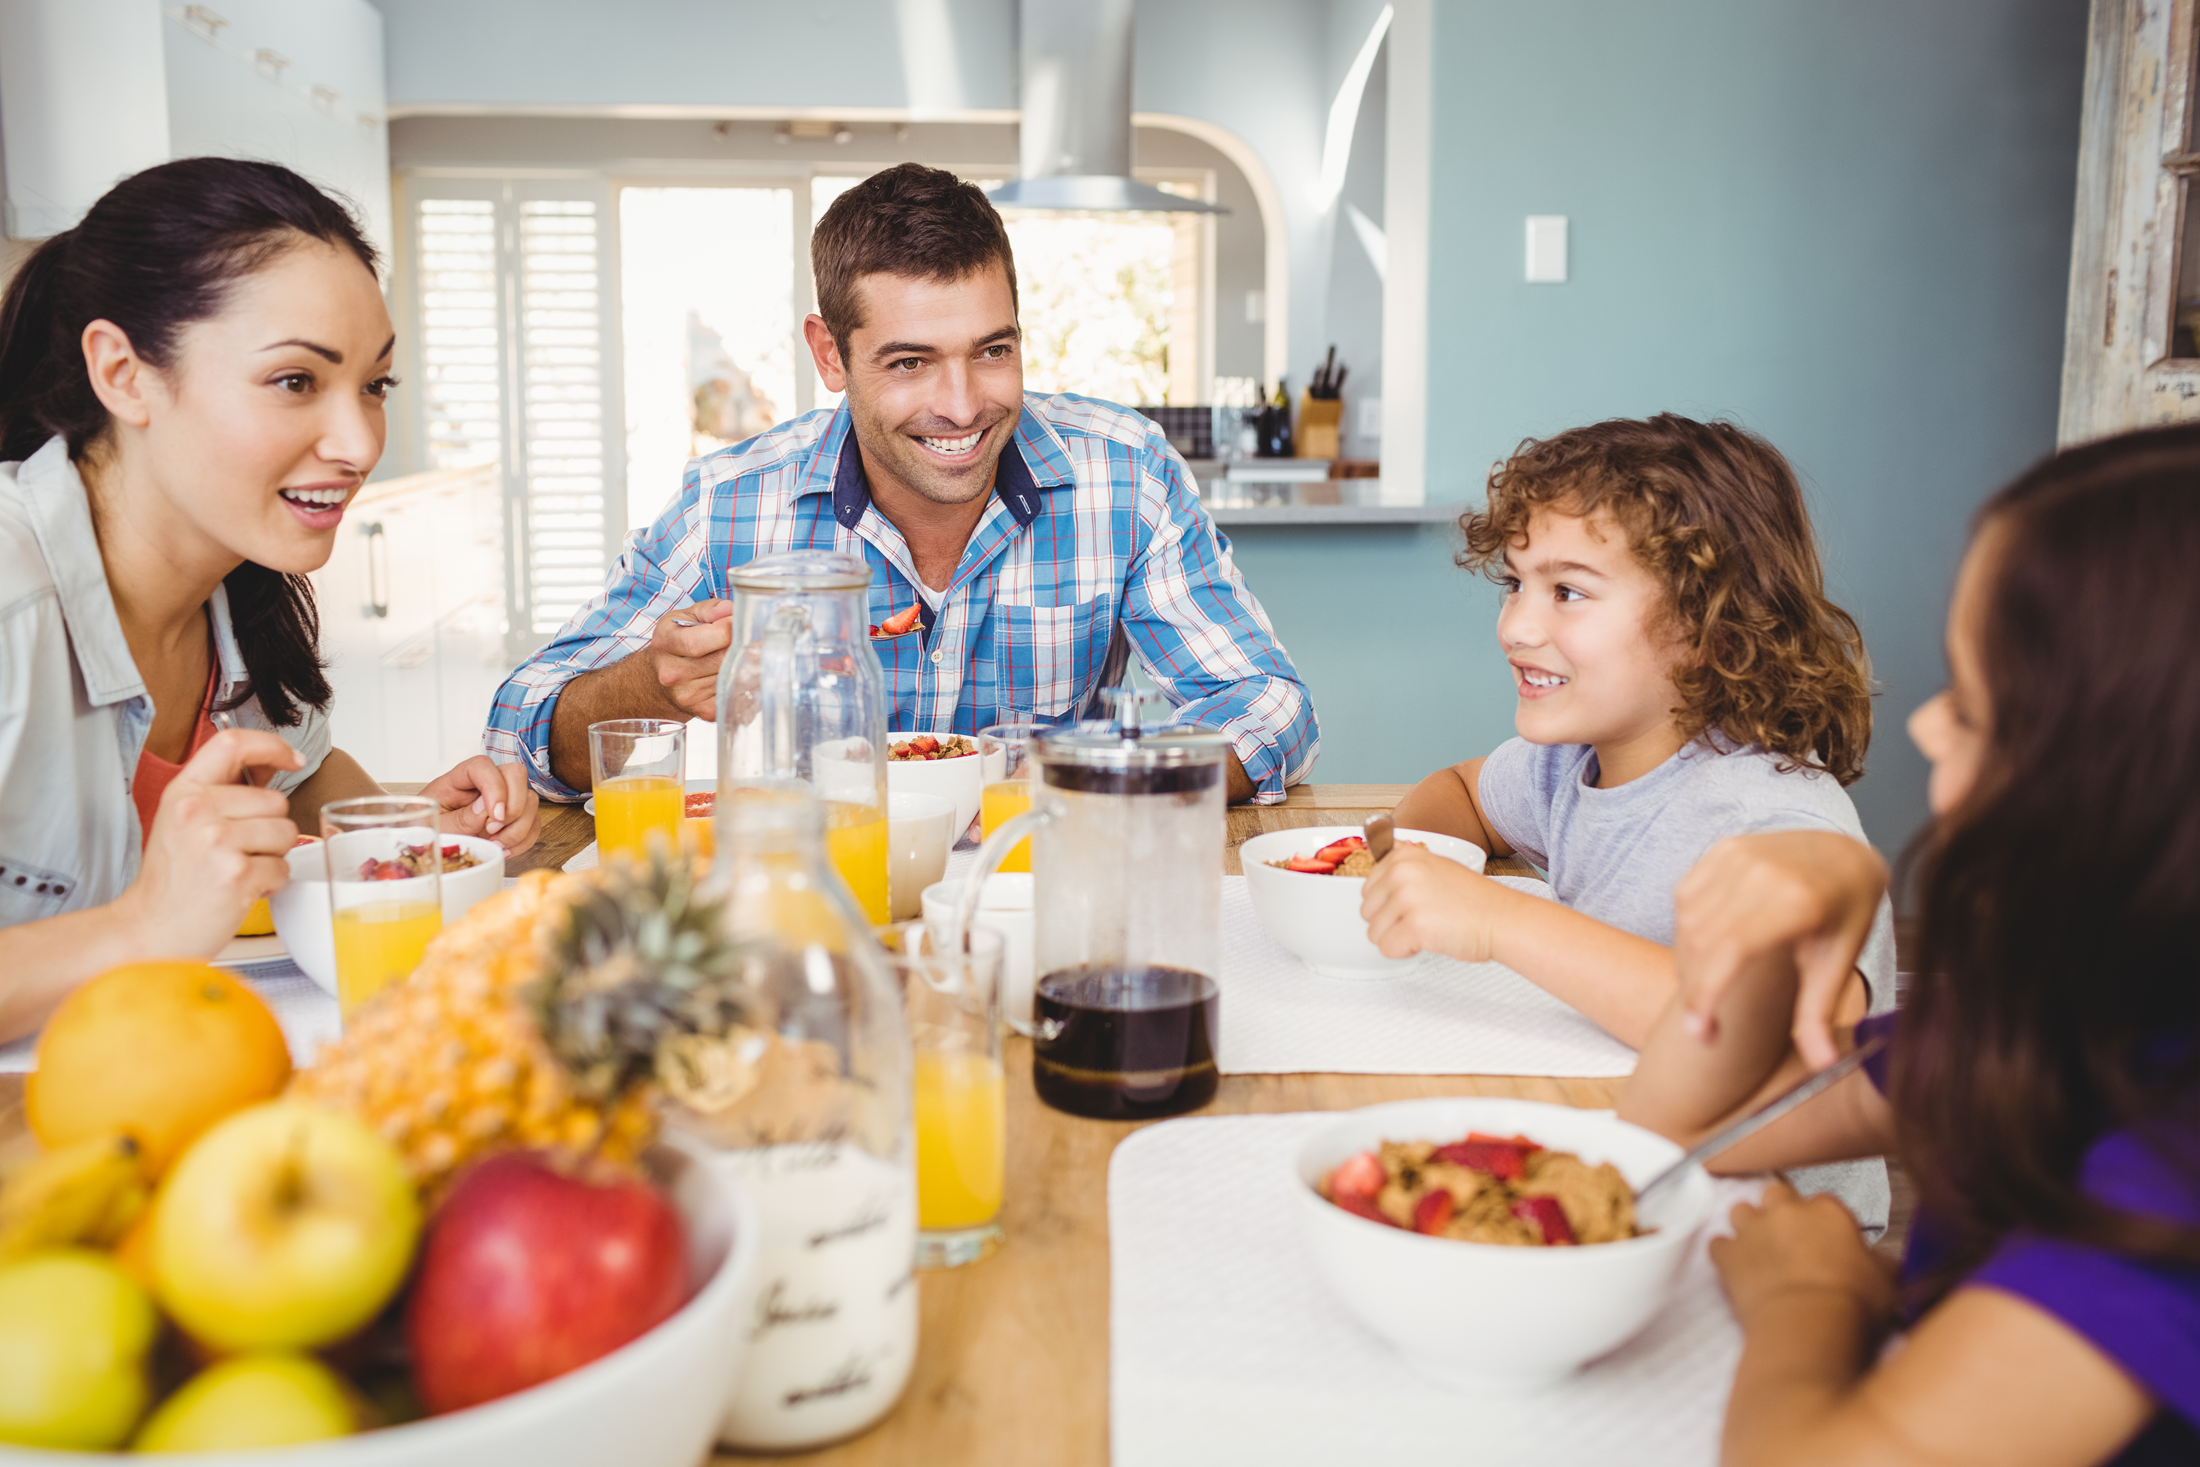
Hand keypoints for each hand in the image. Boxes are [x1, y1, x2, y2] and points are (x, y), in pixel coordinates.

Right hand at [119, 730, 300, 954]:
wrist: (149, 929)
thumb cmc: (172, 879)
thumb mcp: (184, 821)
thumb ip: (223, 792)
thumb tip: (270, 765)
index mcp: (183, 792)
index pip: (233, 744)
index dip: (271, 746)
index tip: (292, 758)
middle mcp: (197, 810)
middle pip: (276, 801)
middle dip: (269, 829)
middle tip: (235, 853)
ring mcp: (216, 842)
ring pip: (286, 834)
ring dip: (272, 857)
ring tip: (236, 870)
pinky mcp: (236, 874)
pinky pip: (283, 869)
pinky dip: (270, 883)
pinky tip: (240, 890)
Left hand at [422, 755, 540, 853]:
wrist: (433, 846)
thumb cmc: (430, 832)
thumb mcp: (438, 828)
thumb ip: (460, 819)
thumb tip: (486, 810)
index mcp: (458, 779)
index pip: (482, 766)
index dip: (494, 787)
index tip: (493, 815)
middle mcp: (485, 784)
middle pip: (516, 774)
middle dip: (513, 807)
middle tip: (493, 830)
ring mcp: (504, 799)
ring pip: (531, 799)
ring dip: (518, 828)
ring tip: (495, 844)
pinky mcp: (515, 817)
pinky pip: (534, 823)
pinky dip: (523, 840)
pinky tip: (504, 848)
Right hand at [647, 599, 732, 719]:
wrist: (659, 681)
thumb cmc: (677, 644)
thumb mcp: (684, 618)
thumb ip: (710, 610)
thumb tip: (730, 610)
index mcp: (666, 644)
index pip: (699, 642)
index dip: (726, 630)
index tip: (737, 623)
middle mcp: (673, 673)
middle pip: (721, 660)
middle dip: (739, 647)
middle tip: (748, 638)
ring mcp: (689, 695)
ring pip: (731, 676)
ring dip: (743, 665)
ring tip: (741, 655)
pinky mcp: (706, 711)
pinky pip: (735, 695)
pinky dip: (742, 684)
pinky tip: (737, 674)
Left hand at [1359, 844, 1515, 963]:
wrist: (1502, 919)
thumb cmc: (1473, 900)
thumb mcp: (1435, 866)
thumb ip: (1404, 866)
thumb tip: (1375, 850)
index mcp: (1403, 856)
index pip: (1367, 887)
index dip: (1389, 903)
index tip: (1414, 903)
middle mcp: (1401, 872)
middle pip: (1367, 910)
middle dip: (1391, 922)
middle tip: (1424, 918)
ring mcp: (1406, 898)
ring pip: (1374, 932)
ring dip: (1398, 937)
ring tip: (1430, 927)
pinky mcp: (1414, 926)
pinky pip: (1387, 948)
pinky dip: (1405, 952)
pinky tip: (1430, 940)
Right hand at [1673, 832, 1885, 1067]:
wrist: (1846, 853)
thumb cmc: (1845, 914)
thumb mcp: (1839, 963)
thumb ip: (1820, 1014)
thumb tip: (1822, 1065)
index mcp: (1797, 902)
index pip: (1730, 952)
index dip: (1706, 997)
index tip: (1700, 1035)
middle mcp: (1763, 872)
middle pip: (1702, 942)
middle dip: (1697, 989)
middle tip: (1708, 1023)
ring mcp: (1740, 855)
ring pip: (1688, 921)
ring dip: (1690, 960)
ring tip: (1714, 982)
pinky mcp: (1724, 848)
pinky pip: (1686, 897)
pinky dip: (1688, 928)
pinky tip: (1711, 944)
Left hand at [1711, 1179, 1893, 1333]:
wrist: (1808, 1327)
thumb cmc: (1849, 1305)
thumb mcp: (1885, 1282)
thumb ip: (1880, 1263)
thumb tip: (1884, 1264)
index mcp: (1828, 1212)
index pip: (1823, 1202)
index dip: (1822, 1221)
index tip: (1825, 1237)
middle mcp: (1786, 1212)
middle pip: (1776, 1194)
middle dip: (1780, 1211)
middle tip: (1788, 1237)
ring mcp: (1753, 1230)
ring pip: (1741, 1210)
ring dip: (1748, 1226)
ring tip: (1758, 1249)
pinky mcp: (1728, 1254)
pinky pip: (1718, 1244)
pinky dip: (1725, 1254)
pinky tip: (1734, 1268)